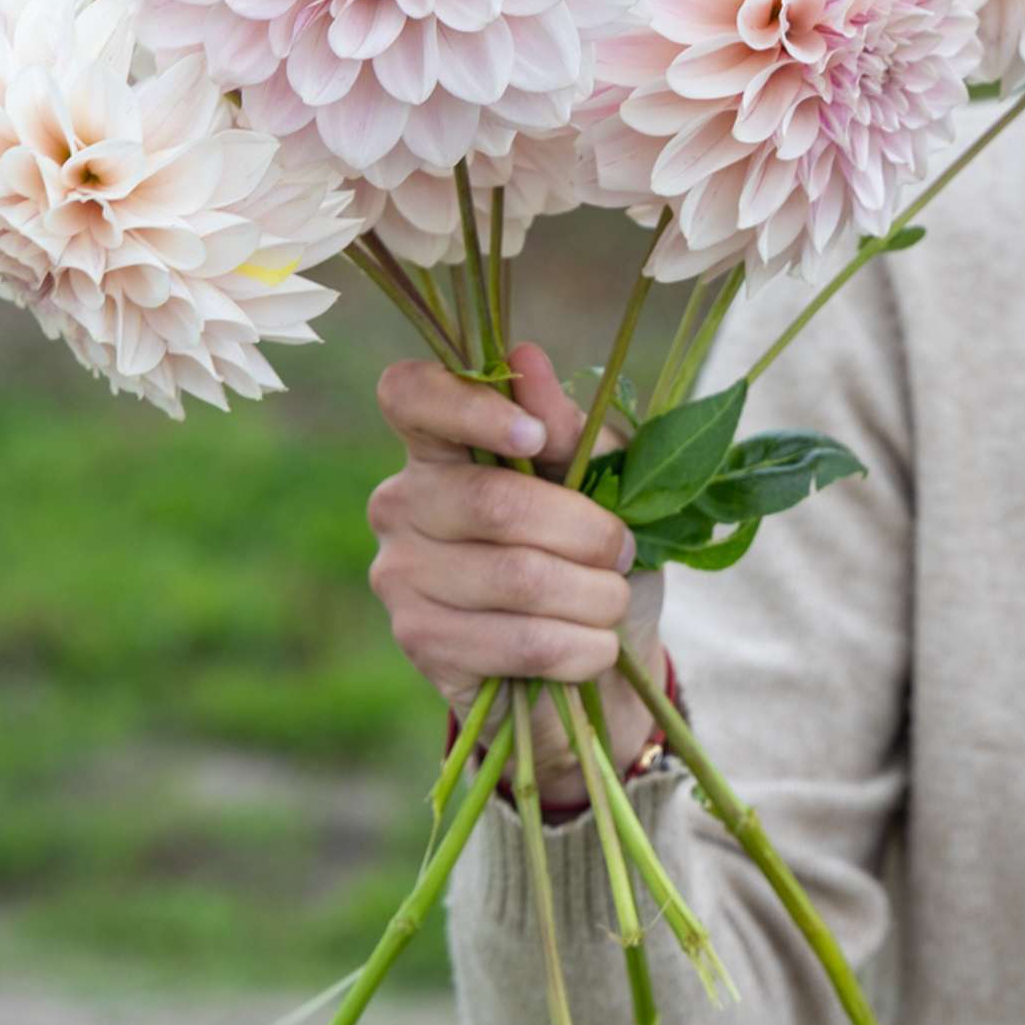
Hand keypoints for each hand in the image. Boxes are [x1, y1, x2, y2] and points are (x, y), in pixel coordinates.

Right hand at [368, 341, 664, 805]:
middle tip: (624, 550)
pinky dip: (580, 645)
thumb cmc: (592, 553)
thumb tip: (526, 359)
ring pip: (516, 577)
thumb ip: (565, 423)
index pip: (410, 395)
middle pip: (494, 502)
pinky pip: (518, 640)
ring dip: (594, 594)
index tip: (535, 437)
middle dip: (586, 531)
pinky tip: (595, 646)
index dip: (470, 407)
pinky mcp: (421, 642)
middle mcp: (400, 502)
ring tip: (613, 600)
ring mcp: (400, 574)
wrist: (594, 665)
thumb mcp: (601, 477)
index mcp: (437, 445)